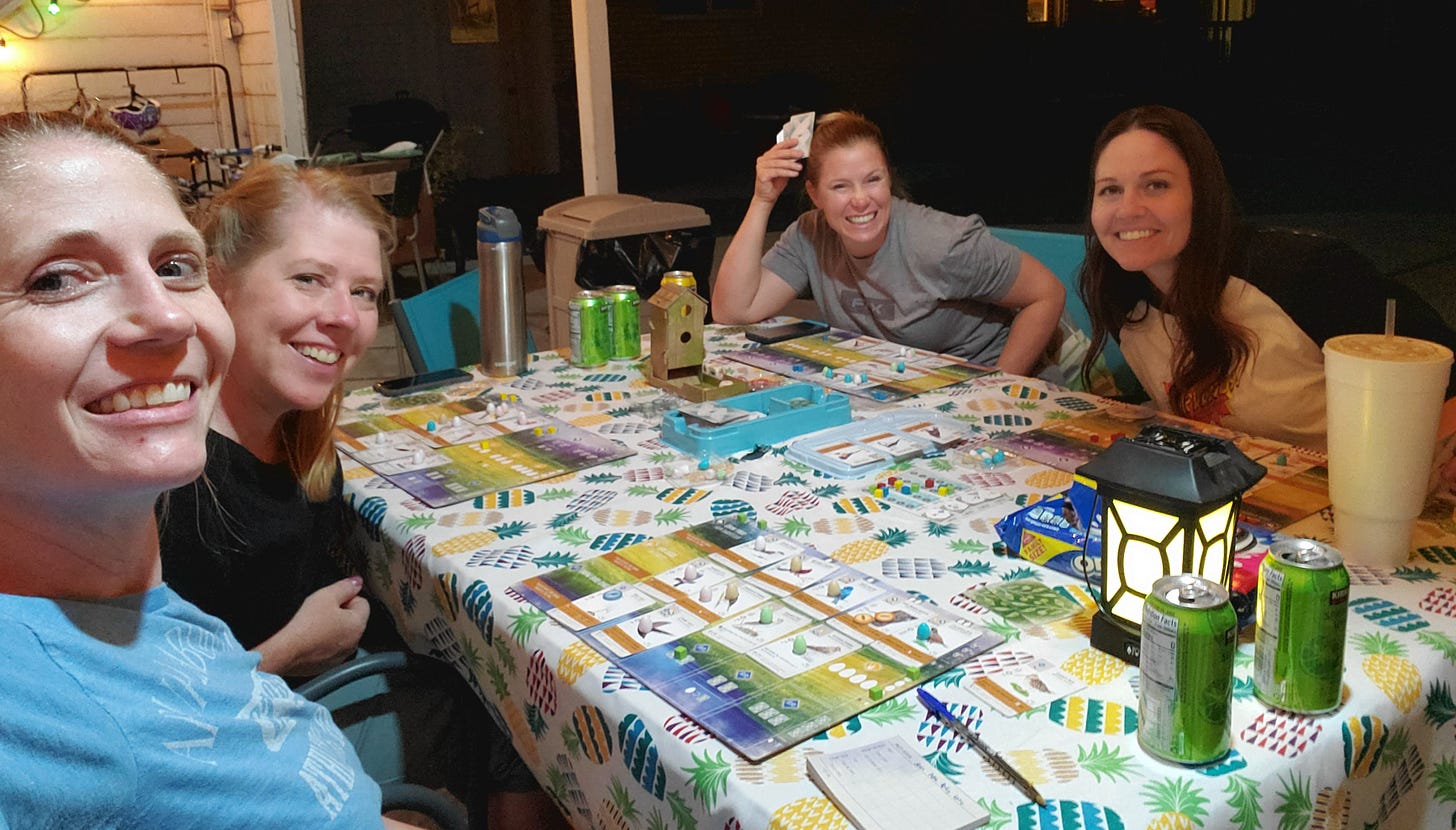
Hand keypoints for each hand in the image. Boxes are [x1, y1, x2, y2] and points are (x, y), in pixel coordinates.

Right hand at [255, 576, 370, 676]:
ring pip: (341, 635)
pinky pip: (330, 649)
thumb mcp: (326, 596)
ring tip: (313, 626)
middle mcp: (354, 642)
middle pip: (352, 619)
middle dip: (339, 613)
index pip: (362, 603)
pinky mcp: (328, 665)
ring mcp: (342, 656)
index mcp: (358, 624)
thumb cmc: (305, 625)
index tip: (332, 599)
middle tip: (320, 611)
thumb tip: (357, 582)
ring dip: (331, 628)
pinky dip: (323, 643)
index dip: (346, 597)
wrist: (286, 652)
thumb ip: (345, 587)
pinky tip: (310, 639)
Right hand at [752, 139, 803, 204]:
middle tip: (800, 153)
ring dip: (790, 164)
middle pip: (778, 154)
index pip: (777, 147)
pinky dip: (787, 172)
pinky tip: (794, 173)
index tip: (796, 141)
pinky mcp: (762, 175)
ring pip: (778, 163)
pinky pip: (776, 171)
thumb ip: (788, 161)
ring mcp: (761, 167)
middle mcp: (762, 160)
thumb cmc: (775, 184)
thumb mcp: (784, 170)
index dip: (787, 143)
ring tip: (799, 167)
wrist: (767, 197)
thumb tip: (798, 154)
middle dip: (790, 153)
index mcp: (767, 157)